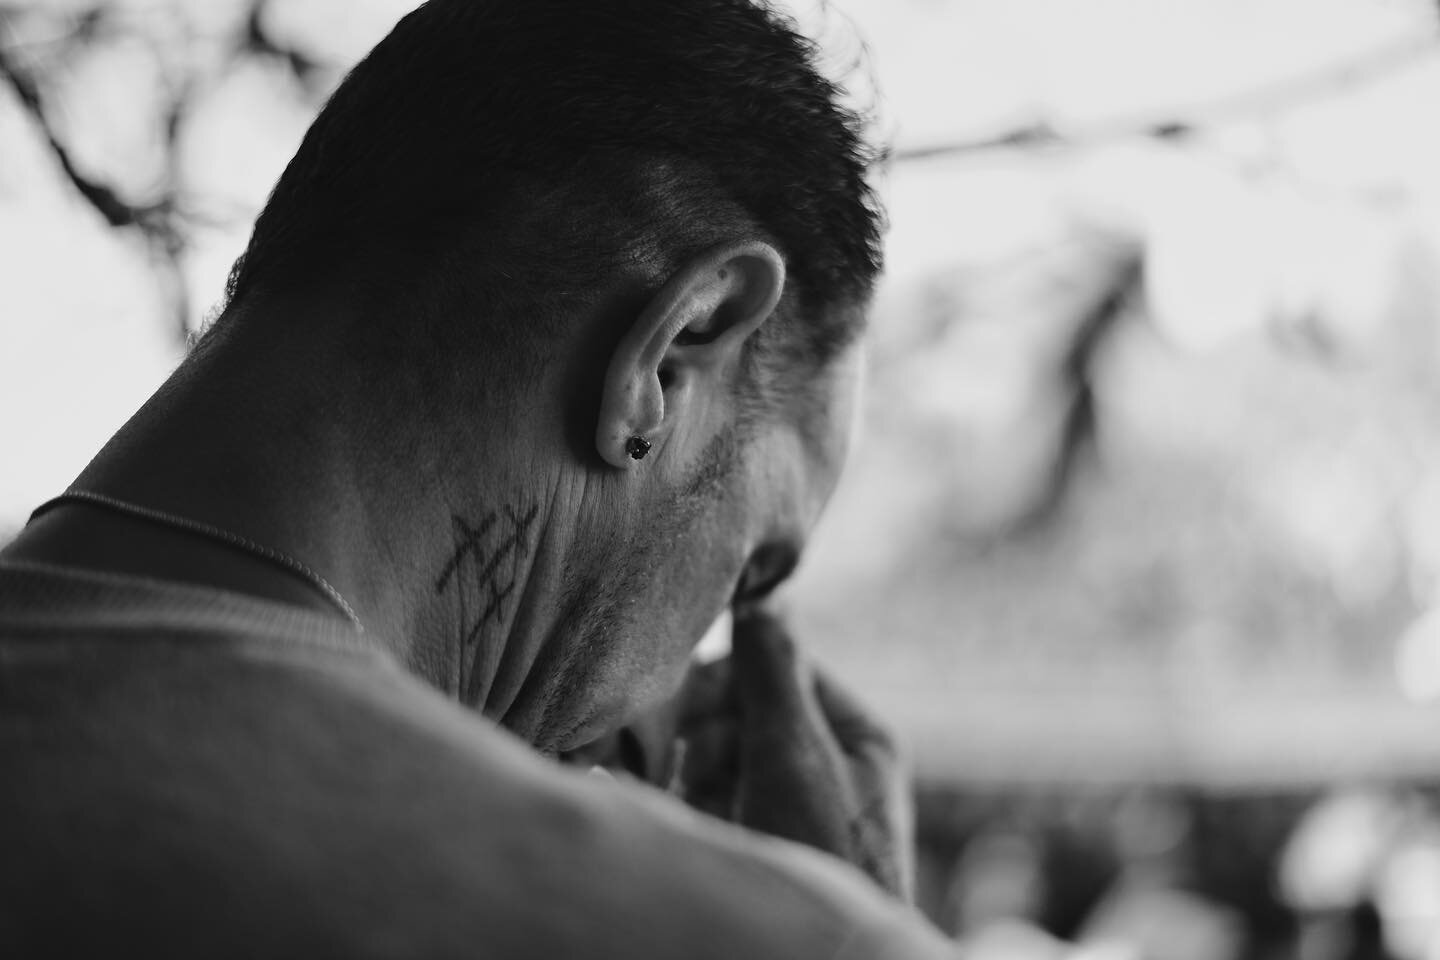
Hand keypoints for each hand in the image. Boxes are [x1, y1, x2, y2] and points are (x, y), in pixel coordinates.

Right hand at [678, 609, 915, 900]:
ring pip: (715, 756)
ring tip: (672, 796)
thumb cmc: (823, 854)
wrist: (809, 954)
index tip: (684, 699)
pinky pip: (706, 800)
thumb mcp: (797, 753)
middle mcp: (824, 764)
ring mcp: (786, 806)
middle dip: (702, 732)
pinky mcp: (754, 840)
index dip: (730, 680)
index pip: (778, 668)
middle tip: (674, 758)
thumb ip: (775, 671)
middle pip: (742, 711)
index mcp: (854, 734)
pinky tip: (668, 814)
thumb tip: (766, 590)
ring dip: (686, 770)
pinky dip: (685, 804)